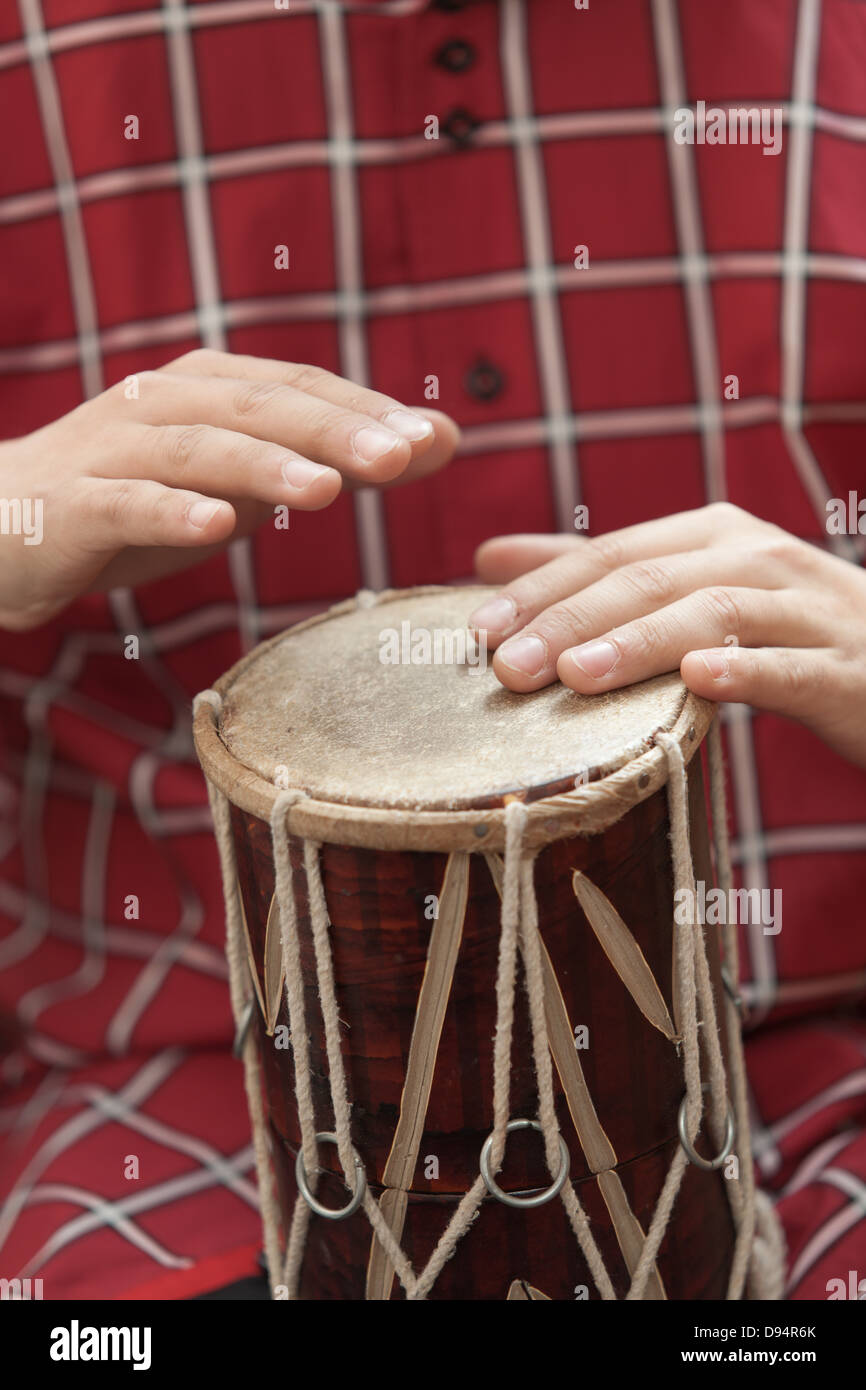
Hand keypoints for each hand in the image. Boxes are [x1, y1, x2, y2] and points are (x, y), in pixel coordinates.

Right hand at [0, 349, 458, 629]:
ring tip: (326, 490)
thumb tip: (436, 442)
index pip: (298, 389)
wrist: (1, 527)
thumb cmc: (136, 502)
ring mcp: (113, 450)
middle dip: (334, 430)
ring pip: (198, 449)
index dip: (366, 410)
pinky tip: (217, 526)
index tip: (435, 439)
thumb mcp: (242, 485)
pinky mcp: (73, 504)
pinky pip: (126, 503)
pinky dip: (171, 510)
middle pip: (258, 409)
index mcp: (207, 390)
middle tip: (403, 455)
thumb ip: (329, 461)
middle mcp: (162, 403)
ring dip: (265, 466)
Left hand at [471, 503, 865, 769]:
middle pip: (651, 579)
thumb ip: (595, 576)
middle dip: (572, 619)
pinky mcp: (844, 671)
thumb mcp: (691, 590)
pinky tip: (698, 679)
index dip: (543, 589)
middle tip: (506, 665)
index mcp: (715, 536)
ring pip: (715, 613)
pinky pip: (790, 667)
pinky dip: (744, 669)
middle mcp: (759, 558)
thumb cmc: (780, 632)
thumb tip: (487, 557)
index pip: (612, 553)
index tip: (478, 629)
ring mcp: (807, 611)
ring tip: (575, 675)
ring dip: (640, 641)